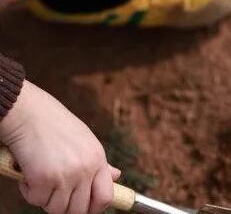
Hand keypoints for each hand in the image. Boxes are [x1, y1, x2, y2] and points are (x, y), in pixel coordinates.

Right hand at [0, 81, 120, 213]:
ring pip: (57, 209)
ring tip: (40, 179)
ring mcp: (66, 175)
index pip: (106, 197)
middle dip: (65, 208)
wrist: (28, 112)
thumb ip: (98, 162)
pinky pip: (36, 200)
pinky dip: (29, 191)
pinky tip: (28, 173)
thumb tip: (116, 176)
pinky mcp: (44, 179)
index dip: (94, 209)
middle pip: (80, 210)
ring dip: (45, 199)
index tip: (84, 209)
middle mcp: (86, 169)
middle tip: (53, 195)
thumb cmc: (54, 124)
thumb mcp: (84, 140)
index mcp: (98, 159)